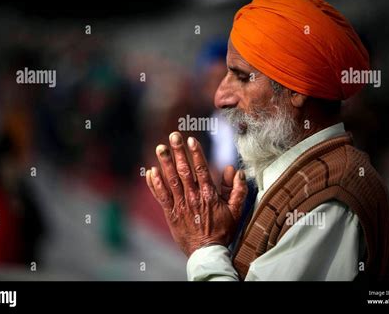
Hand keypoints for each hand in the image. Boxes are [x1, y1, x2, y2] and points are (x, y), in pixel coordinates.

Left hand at [145, 131, 247, 256]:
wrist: (207, 251)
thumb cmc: (222, 230)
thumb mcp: (235, 211)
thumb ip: (237, 190)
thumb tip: (235, 171)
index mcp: (209, 195)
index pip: (201, 170)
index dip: (196, 154)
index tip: (191, 140)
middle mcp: (193, 197)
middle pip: (184, 171)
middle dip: (178, 152)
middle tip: (173, 136)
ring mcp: (181, 205)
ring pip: (171, 181)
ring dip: (165, 163)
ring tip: (160, 148)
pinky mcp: (171, 213)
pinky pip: (161, 196)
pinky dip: (155, 184)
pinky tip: (150, 171)